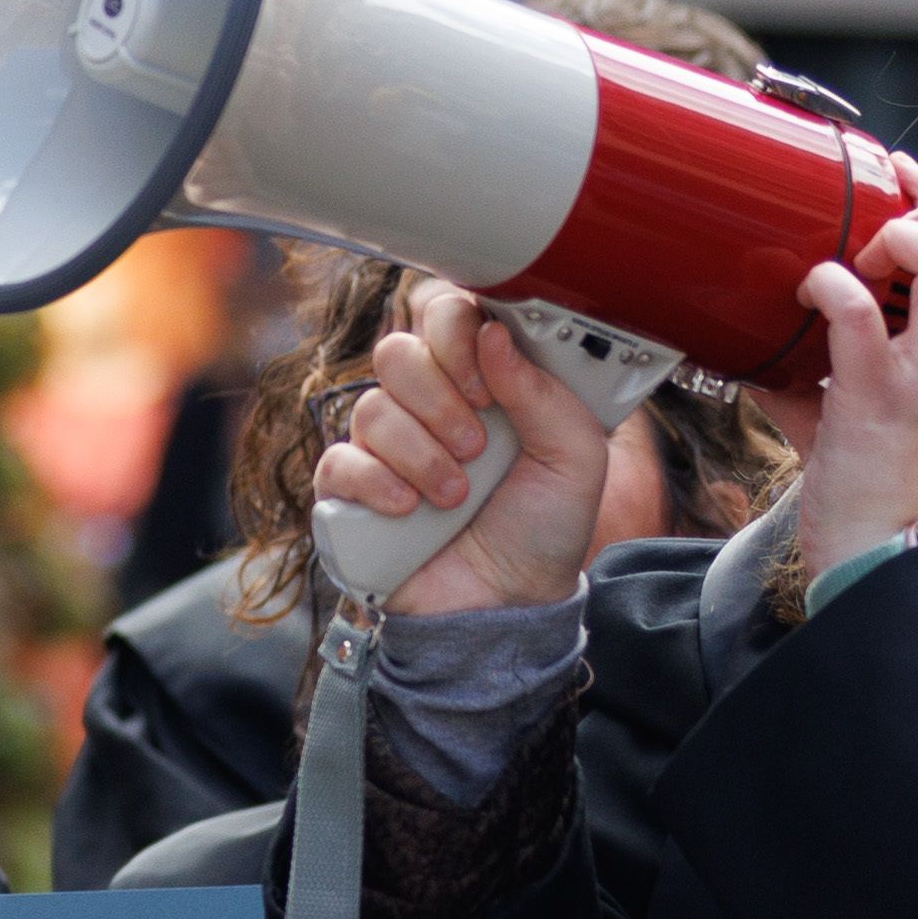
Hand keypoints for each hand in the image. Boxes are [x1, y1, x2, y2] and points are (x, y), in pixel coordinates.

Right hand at [311, 283, 618, 617]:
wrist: (510, 605)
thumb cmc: (544, 529)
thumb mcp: (577, 457)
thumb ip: (545, 391)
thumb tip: (493, 333)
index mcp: (482, 380)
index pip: (444, 313)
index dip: (455, 332)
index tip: (485, 381)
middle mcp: (430, 404)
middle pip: (398, 351)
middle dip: (440, 398)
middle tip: (476, 443)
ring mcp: (387, 447)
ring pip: (372, 407)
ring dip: (422, 453)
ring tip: (456, 495)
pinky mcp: (353, 490)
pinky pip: (340, 460)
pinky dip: (377, 482)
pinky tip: (409, 509)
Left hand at [766, 172, 917, 577]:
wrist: (886, 573)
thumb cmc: (878, 509)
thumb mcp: (863, 430)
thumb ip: (820, 385)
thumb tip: (762, 358)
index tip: (910, 188)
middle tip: (887, 225)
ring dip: (900, 238)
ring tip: (857, 260)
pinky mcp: (874, 400)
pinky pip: (859, 315)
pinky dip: (827, 286)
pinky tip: (805, 295)